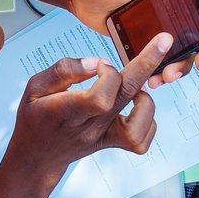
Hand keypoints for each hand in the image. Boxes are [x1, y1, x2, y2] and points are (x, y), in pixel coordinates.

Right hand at [6, 32, 171, 179]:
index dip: (107, 75)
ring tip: (134, 88)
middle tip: (163, 41)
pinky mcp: (111, 145)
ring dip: (145, 100)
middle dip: (147, 64)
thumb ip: (64, 70)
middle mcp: (87, 127)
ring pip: (138, 126)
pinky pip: (140, 139)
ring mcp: (102, 139)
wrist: (37, 156)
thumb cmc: (36, 116)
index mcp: (64, 111)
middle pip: (125, 97)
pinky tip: (135, 106)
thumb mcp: (34, 87)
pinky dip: (146, 119)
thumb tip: (99, 62)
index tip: (101, 65)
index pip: (99, 98)